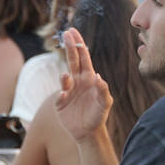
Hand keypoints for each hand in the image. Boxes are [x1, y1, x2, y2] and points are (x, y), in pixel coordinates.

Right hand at [54, 27, 112, 142]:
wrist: (90, 133)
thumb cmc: (99, 116)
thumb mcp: (105, 103)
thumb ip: (103, 90)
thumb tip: (98, 76)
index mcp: (88, 78)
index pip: (83, 58)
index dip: (79, 44)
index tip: (72, 31)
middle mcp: (77, 82)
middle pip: (72, 61)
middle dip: (69, 47)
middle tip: (66, 33)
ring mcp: (68, 91)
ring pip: (64, 78)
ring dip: (65, 77)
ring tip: (67, 78)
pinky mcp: (60, 103)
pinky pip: (59, 96)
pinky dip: (61, 94)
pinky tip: (64, 96)